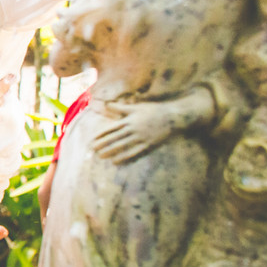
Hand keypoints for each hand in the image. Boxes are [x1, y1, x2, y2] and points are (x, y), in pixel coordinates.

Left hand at [93, 89, 212, 163]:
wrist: (174, 117)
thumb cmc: (153, 110)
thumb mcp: (136, 107)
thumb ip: (120, 108)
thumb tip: (106, 104)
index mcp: (129, 120)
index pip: (112, 128)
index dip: (101, 135)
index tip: (92, 139)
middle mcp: (134, 129)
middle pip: (115, 138)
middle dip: (103, 144)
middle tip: (92, 150)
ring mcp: (141, 138)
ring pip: (123, 147)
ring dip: (111, 152)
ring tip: (101, 156)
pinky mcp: (149, 145)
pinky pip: (135, 153)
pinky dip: (125, 158)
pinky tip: (116, 162)